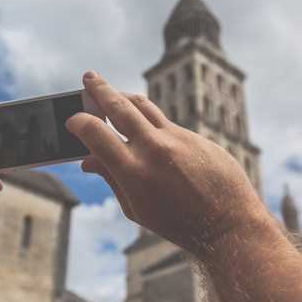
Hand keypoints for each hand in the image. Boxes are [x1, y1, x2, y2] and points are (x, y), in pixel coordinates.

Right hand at [66, 72, 266, 254]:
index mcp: (133, 172)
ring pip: (144, 105)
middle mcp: (154, 148)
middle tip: (88, 77)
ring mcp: (178, 138)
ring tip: (112, 92)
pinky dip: (150, 120)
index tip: (73, 120)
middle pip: (118, 105)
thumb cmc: (178, 224)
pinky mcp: (196, 136)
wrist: (228, 224)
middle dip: (99, 89)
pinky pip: (166, 122)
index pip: (94, 133)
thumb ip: (111, 179)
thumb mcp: (136, 209)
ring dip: (124, 95)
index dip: (78, 122)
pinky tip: (146, 127)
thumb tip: (87, 161)